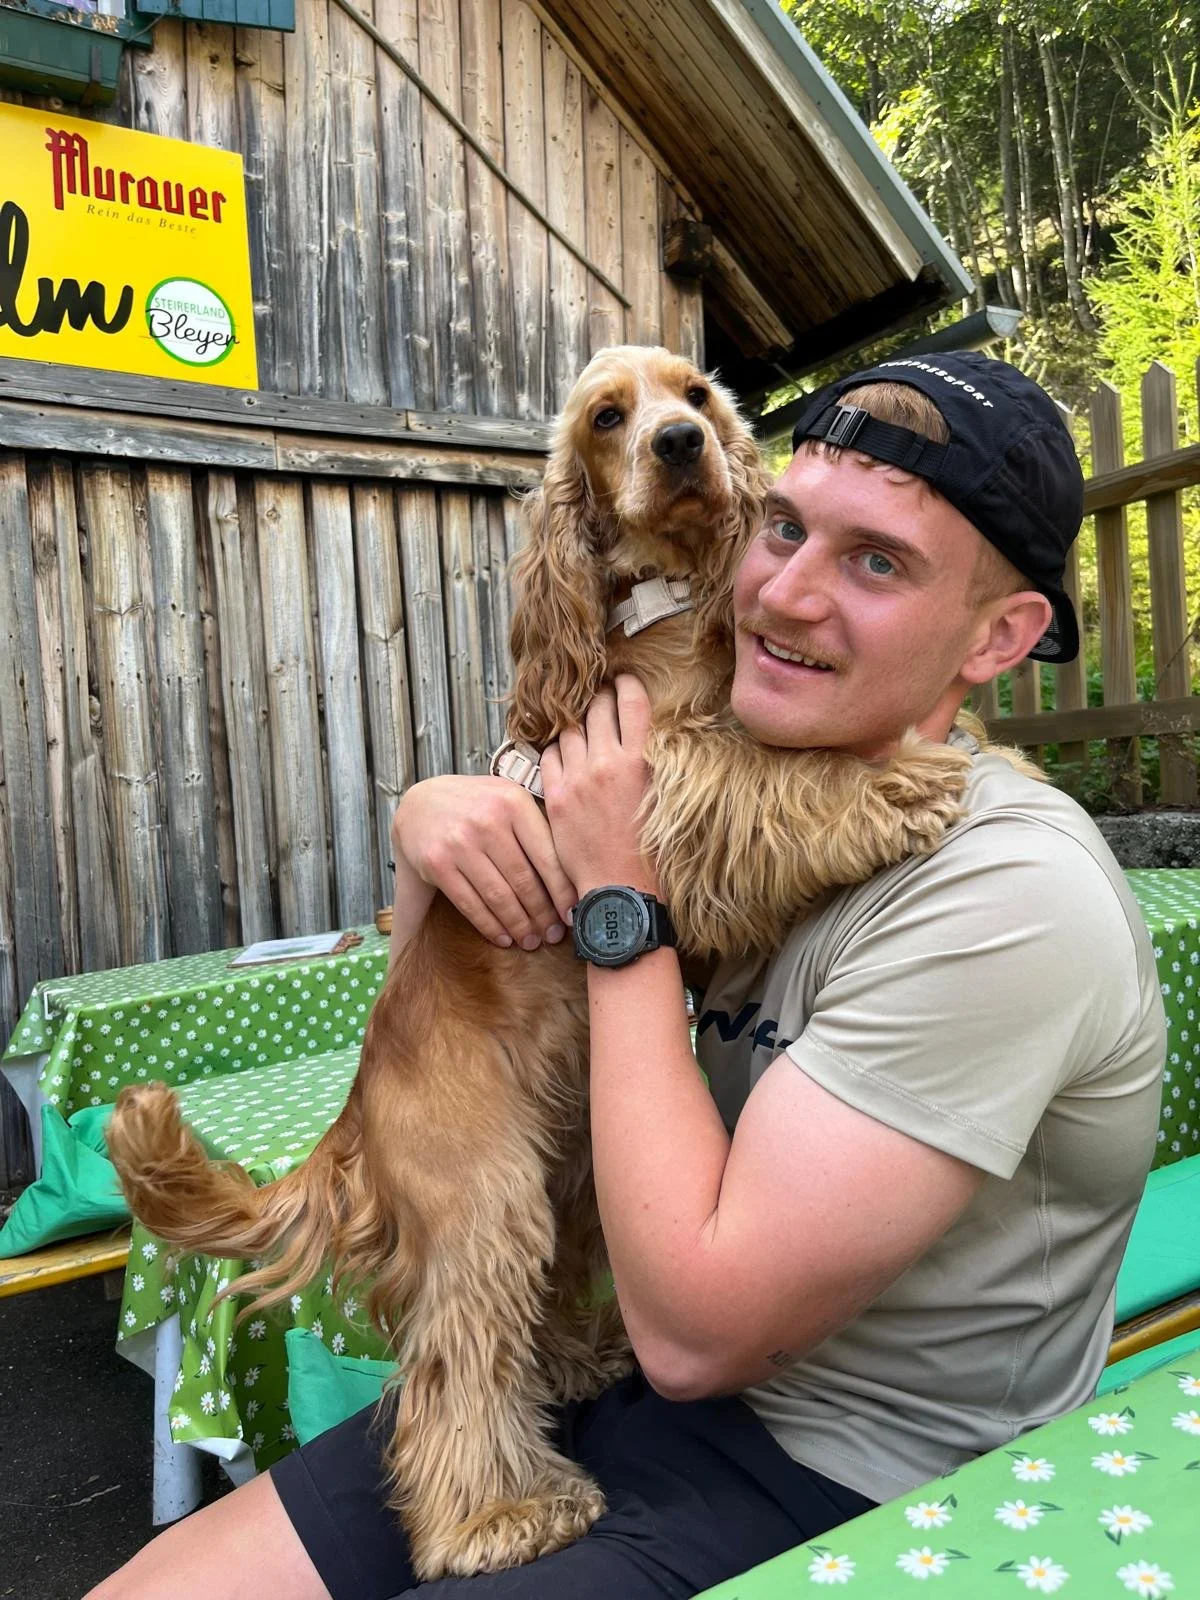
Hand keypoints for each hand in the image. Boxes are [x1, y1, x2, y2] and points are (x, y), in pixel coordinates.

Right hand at [391, 775, 575, 948]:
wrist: (420, 803)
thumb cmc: (478, 806)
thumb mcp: (509, 801)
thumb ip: (538, 828)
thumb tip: (574, 877)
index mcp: (514, 802)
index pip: (546, 857)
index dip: (562, 892)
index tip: (572, 915)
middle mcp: (487, 820)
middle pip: (523, 881)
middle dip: (542, 915)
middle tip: (554, 936)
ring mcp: (459, 842)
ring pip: (499, 896)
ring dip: (519, 925)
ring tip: (531, 941)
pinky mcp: (437, 863)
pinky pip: (470, 904)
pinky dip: (490, 926)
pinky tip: (504, 937)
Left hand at [540, 676, 657, 896]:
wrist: (620, 886)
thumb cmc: (648, 848)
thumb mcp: (661, 796)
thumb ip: (648, 761)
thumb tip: (639, 734)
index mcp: (639, 761)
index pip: (631, 702)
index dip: (627, 685)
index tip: (624, 681)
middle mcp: (606, 763)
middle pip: (597, 708)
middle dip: (600, 697)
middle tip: (602, 697)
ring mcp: (577, 778)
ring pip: (569, 729)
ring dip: (576, 723)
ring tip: (581, 726)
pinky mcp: (555, 796)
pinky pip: (549, 755)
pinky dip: (556, 749)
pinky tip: (564, 755)